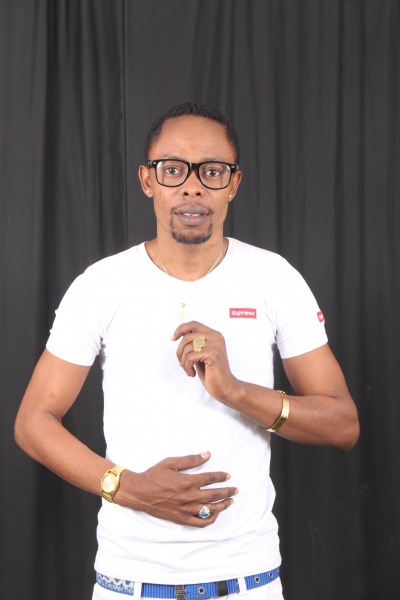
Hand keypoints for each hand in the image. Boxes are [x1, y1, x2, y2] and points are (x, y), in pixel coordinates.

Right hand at [114, 452, 237, 526]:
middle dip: (227, 492)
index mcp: (187, 482)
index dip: (221, 477)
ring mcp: (185, 509)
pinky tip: (215, 515)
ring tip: (230, 501)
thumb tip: (207, 455)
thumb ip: (190, 460)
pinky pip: (199, 522)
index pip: (210, 478)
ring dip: (223, 505)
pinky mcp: (181, 518)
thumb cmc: (154, 475)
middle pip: (214, 495)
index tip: (228, 476)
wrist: (139, 492)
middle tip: (235, 490)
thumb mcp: (171, 462)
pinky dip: (210, 519)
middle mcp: (189, 497)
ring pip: (210, 510)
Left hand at [172, 321, 239, 402]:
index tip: (172, 339)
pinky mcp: (212, 354)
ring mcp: (215, 344)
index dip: (180, 329)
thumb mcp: (200, 354)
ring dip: (183, 361)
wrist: (224, 387)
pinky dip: (187, 367)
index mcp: (214, 334)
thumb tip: (179, 333)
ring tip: (188, 370)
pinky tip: (192, 374)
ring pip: (187, 347)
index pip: (193, 324)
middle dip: (179, 351)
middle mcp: (216, 337)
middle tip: (181, 363)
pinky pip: (190, 357)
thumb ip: (194, 343)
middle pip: (187, 336)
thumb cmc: (211, 372)